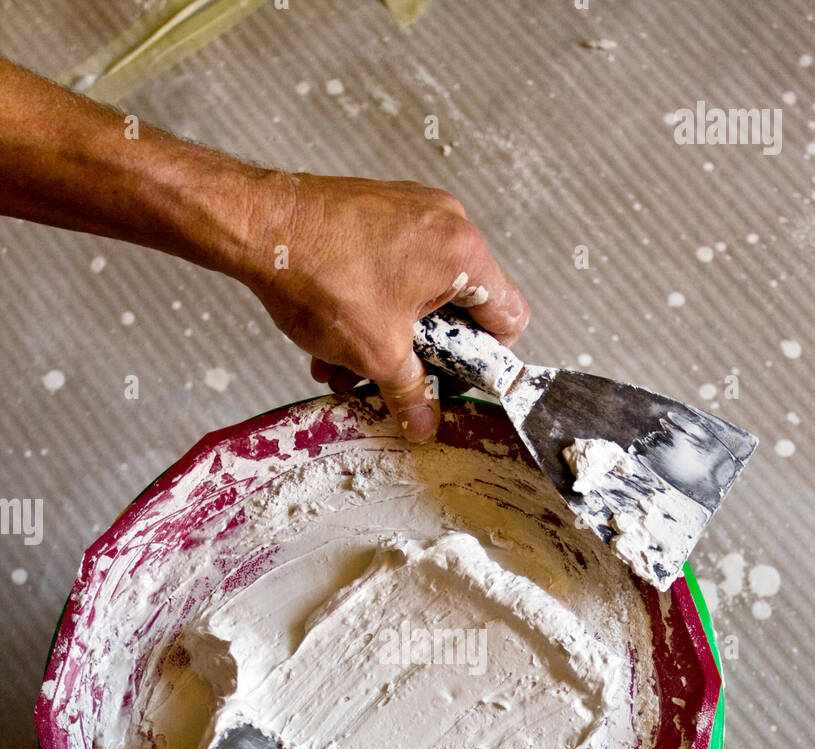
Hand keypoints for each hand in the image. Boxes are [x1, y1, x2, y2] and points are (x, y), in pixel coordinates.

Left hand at [230, 171, 529, 441]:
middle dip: (424, 353)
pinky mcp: (377, 214)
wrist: (257, 226)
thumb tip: (424, 420)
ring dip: (389, 338)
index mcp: (462, 254)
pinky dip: (370, 309)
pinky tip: (334, 338)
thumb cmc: (318, 272)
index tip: (455, 379)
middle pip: (459, 307)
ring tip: (348, 366)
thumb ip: (410, 392)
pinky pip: (391, 272)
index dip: (486, 359)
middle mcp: (445, 223)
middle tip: (396, 376)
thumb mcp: (376, 353)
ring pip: (417, 294)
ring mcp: (410, 213)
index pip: (509, 316)